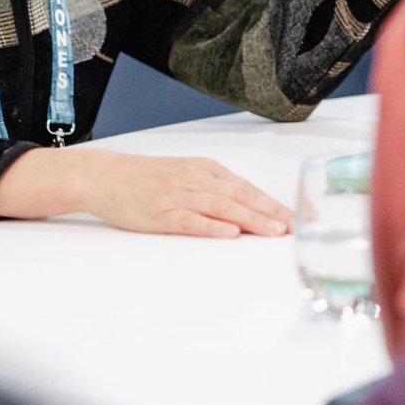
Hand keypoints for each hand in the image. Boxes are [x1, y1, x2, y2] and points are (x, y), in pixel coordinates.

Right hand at [0, 148, 292, 238]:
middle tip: (295, 226)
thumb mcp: (186, 175)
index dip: (273, 203)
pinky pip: (190, 220)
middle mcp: (195, 180)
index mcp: (205, 170)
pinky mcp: (160, 214)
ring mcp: (178, 196)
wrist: (106, 175)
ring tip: (273, 231)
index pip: (247, 188)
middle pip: (240, 197)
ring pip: (221, 208)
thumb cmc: (147, 179)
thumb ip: (215, 189)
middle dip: (270, 212)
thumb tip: (249, 209)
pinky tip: (229, 234)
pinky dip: (211, 227)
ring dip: (250, 219)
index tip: (298, 217)